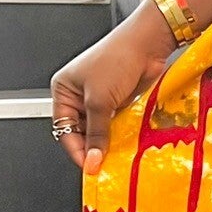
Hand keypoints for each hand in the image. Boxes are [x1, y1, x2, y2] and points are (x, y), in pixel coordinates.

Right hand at [50, 2, 175, 173]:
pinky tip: (124, 145)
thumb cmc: (117, 59)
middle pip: (81, 131)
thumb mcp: (100, 100)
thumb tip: (92, 159)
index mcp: (64, 90)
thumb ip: (96, 132)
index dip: (75, 149)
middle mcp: (79, 95)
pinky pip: (115, 125)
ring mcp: (99, 99)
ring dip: (106, 143)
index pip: (64, 128)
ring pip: (99, 130)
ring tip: (114, 157)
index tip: (88, 166)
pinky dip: (118, 135)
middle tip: (102, 164)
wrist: (147, 45)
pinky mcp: (118, 102)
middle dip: (91, 147)